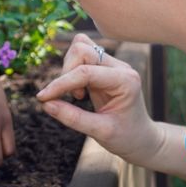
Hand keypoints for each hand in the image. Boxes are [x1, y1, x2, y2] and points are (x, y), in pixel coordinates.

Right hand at [35, 34, 160, 163]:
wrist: (142, 139)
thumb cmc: (126, 138)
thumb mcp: (101, 133)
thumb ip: (73, 118)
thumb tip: (46, 104)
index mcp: (125, 81)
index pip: (85, 71)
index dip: (61, 83)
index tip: (43, 98)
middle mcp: (120, 67)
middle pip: (82, 49)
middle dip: (67, 72)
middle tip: (75, 97)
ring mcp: (113, 64)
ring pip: (80, 47)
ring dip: (69, 68)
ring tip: (78, 94)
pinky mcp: (104, 66)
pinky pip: (81, 55)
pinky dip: (72, 69)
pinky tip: (80, 89)